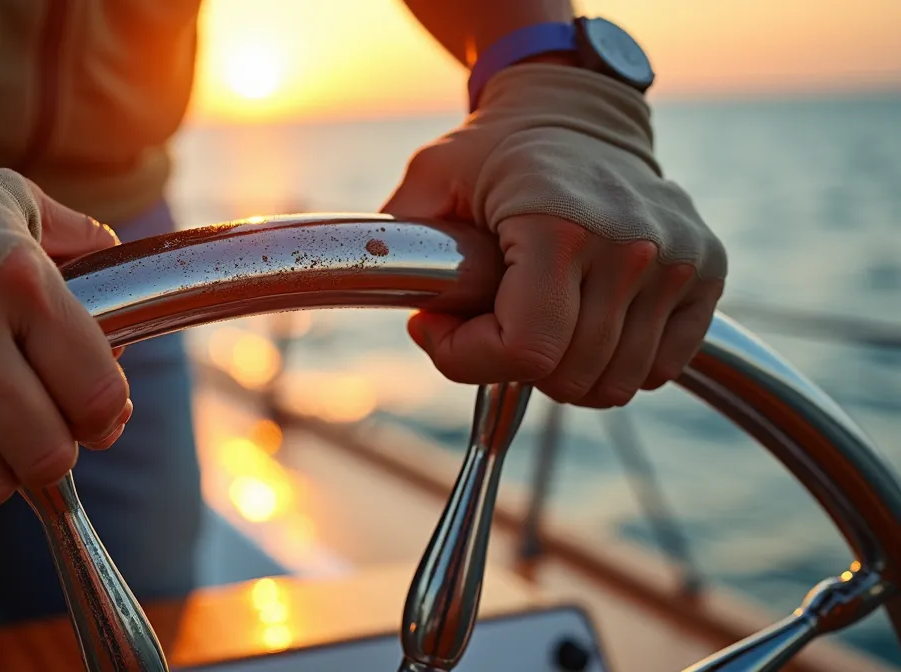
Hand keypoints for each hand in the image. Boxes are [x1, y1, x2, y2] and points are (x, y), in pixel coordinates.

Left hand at [382, 64, 725, 407]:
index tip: (440, 327)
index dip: (468, 359)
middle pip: (570, 376)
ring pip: (615, 382)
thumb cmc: (496, 151)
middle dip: (510, 364)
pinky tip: (582, 324)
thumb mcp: (429, 182)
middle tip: (486, 322)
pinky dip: (616, 363)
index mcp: (558, 226)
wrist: (577, 111)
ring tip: (534, 323)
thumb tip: (397, 304)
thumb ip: (398, 245)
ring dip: (564, 370)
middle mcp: (629, 246)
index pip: (526, 351)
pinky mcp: (705, 271)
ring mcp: (676, 261)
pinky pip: (659, 367)